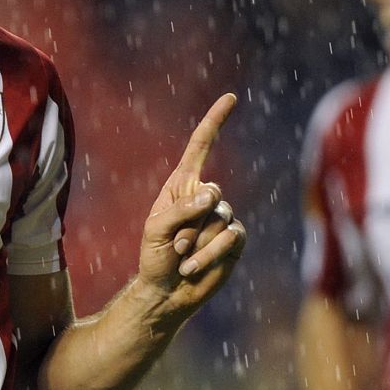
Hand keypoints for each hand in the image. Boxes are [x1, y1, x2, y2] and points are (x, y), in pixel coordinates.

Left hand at [137, 94, 247, 320]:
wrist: (167, 292)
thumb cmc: (154, 257)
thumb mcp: (156, 230)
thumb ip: (181, 209)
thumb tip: (213, 195)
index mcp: (182, 185)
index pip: (201, 146)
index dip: (215, 121)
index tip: (231, 97)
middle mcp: (205, 196)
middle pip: (212, 191)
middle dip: (190, 221)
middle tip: (175, 244)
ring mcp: (222, 217)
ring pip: (221, 218)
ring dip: (197, 244)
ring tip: (182, 259)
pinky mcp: (235, 239)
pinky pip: (231, 237)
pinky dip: (210, 255)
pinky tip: (194, 268)